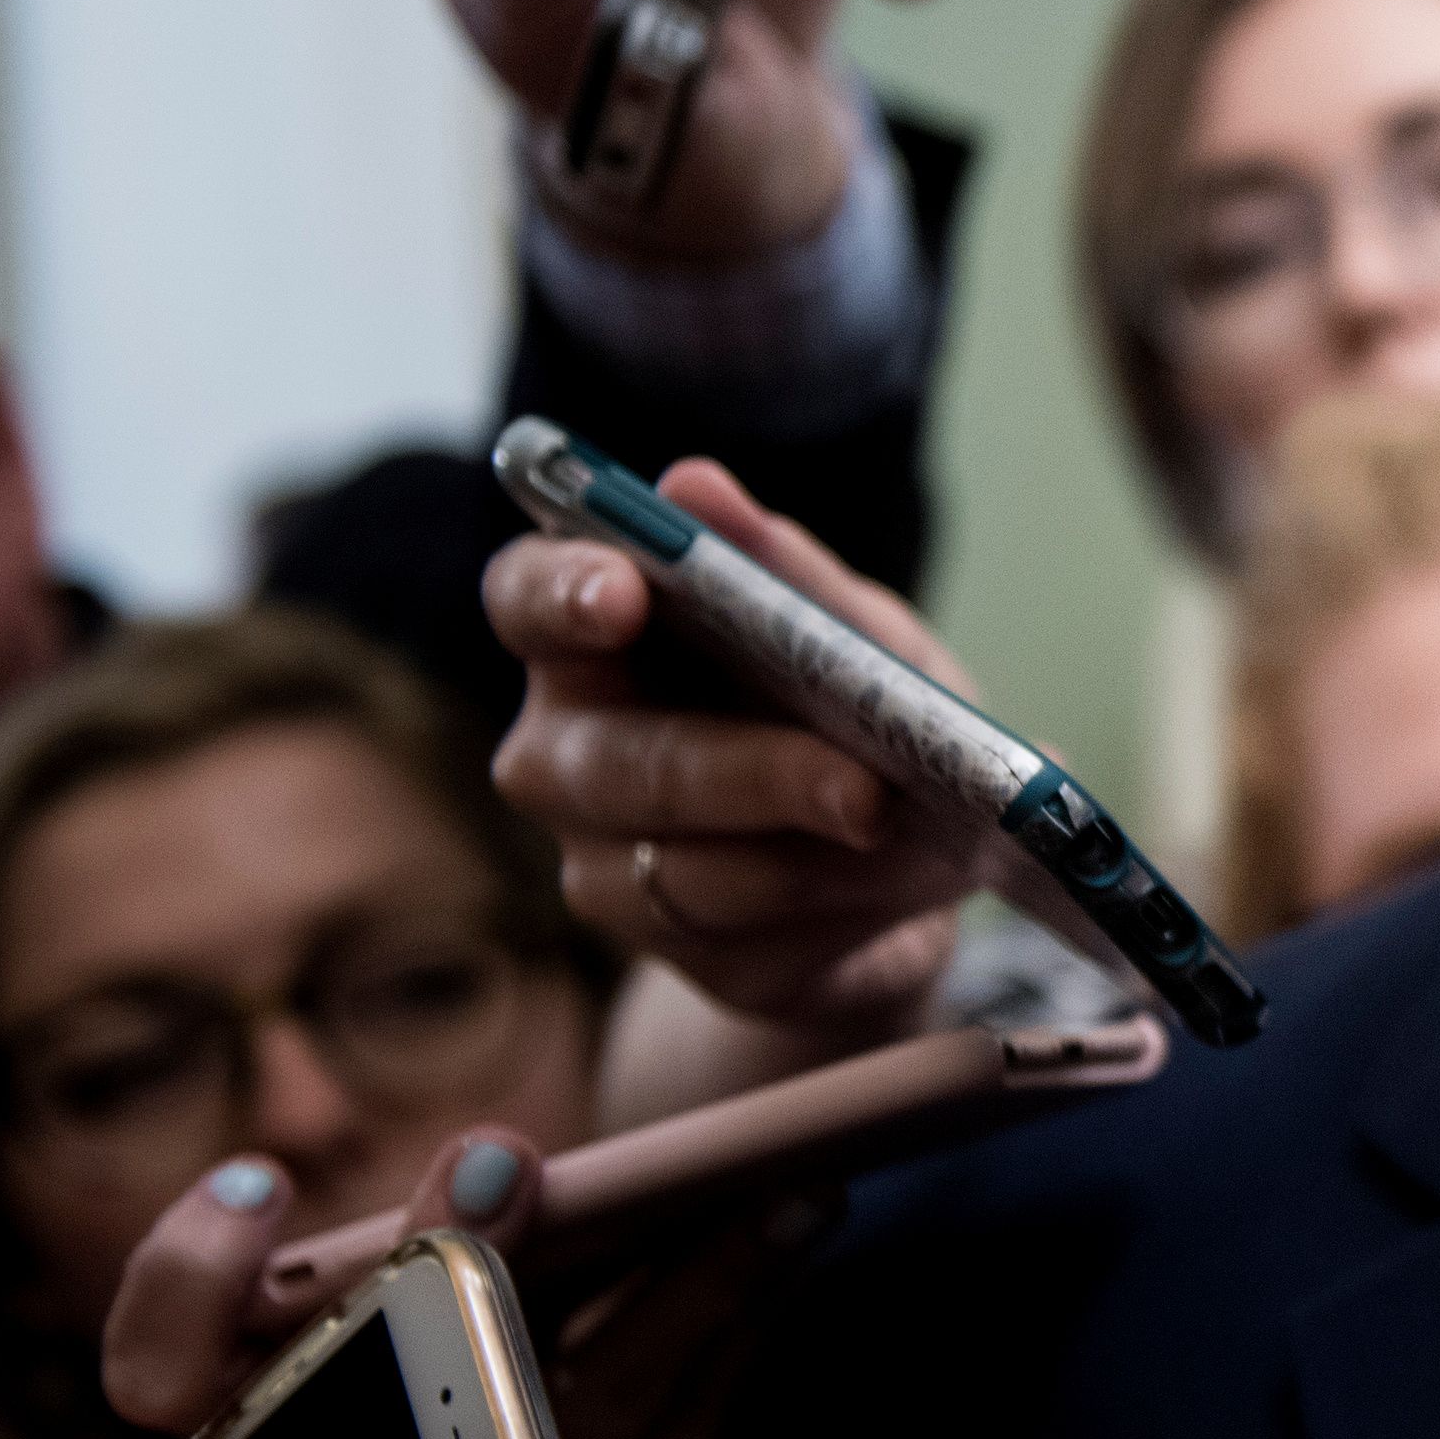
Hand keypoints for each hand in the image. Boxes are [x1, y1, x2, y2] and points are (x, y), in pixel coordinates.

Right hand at [486, 458, 979, 1026]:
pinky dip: (834, 905)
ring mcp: (604, 866)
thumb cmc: (855, 715)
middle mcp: (566, 754)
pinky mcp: (679, 954)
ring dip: (810, 850)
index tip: (623, 590)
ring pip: (681, 868)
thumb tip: (695, 484)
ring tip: (902, 829)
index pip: (528, 600)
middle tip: (862, 784)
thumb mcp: (858, 637)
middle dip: (750, 770)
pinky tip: (894, 880)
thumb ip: (788, 573)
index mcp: (592, 644)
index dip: (562, 593)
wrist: (911, 867)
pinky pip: (741, 937)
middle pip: (612, 762)